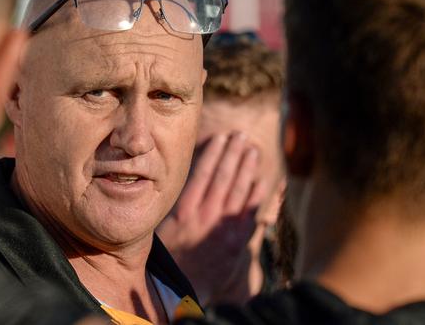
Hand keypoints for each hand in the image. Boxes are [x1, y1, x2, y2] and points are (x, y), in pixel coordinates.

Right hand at [157, 133, 266, 305]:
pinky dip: (255, 197)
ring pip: (237, 191)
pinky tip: (261, 181)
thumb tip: (171, 184)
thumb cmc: (171, 258)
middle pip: (223, 177)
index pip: (202, 174)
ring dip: (246, 168)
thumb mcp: (163, 230)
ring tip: (253, 150)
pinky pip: (249, 214)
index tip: (221, 137)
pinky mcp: (236, 242)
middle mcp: (205, 215)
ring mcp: (222, 228)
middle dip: (233, 154)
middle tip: (241, 136)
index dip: (213, 153)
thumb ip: (175, 208)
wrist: (184, 288)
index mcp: (185, 211)